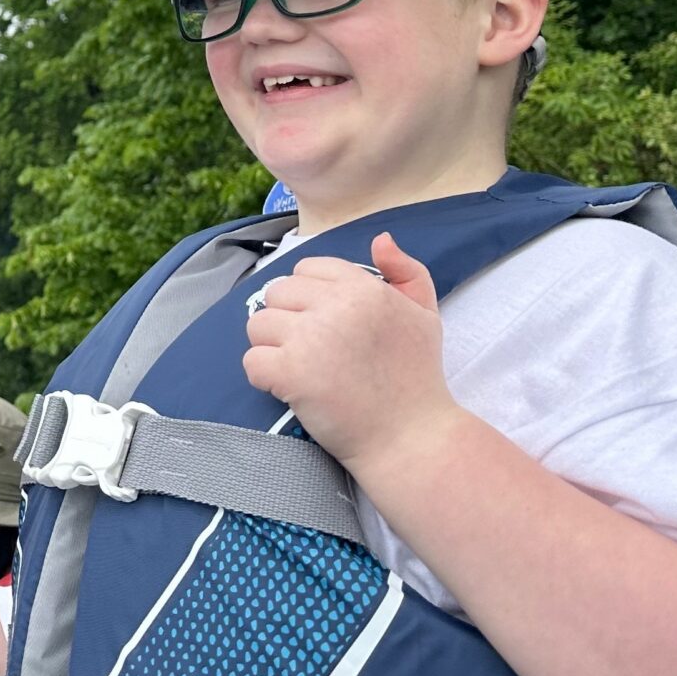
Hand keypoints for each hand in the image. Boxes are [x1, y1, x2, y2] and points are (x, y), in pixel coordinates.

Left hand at [243, 232, 461, 470]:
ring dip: (271, 347)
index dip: (308, 297)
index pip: (306, 269)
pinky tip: (290, 388)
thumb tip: (380, 239)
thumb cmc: (417, 377)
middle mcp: (335, 306)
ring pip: (257, 325)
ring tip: (300, 368)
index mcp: (363, 287)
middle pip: (276, 294)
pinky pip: (251, 362)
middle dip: (286, 320)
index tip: (324, 324)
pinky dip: (264, 378)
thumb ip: (406, 272)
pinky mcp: (290, 373)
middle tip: (311, 350)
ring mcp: (310, 339)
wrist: (412, 437)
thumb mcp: (425, 314)